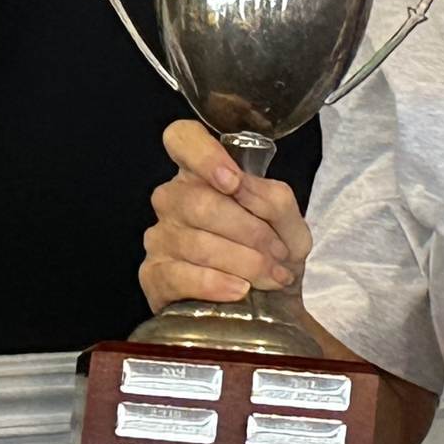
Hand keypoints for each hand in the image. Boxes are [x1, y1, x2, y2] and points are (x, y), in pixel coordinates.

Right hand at [137, 119, 312, 313]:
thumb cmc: (274, 254)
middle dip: (249, 231)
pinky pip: (179, 275)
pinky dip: (216, 283)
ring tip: (271, 277)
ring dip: (244, 262)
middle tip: (279, 254)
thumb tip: (243, 188)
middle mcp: (173, 199)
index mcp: (203, 173)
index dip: (203, 154)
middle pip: (198, 201)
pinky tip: (239, 290)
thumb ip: (274, 200)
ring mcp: (159, 236)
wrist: (269, 305)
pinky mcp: (153, 275)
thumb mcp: (290, 224)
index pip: (182, 139)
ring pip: (195, 242)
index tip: (232, 181)